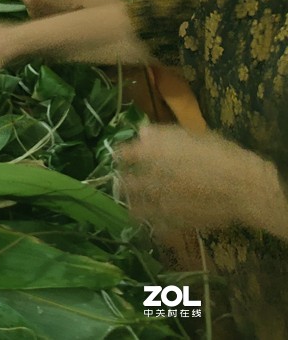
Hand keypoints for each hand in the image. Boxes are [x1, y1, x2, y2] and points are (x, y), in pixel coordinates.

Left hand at [116, 125, 251, 232]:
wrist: (241, 187)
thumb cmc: (219, 154)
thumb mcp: (190, 135)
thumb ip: (162, 136)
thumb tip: (142, 134)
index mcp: (153, 153)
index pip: (125, 154)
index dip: (120, 155)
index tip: (117, 156)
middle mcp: (152, 178)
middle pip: (127, 182)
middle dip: (122, 182)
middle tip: (120, 182)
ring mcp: (162, 202)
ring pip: (137, 206)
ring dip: (132, 204)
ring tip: (130, 205)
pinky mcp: (176, 221)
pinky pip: (156, 225)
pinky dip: (151, 223)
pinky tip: (151, 223)